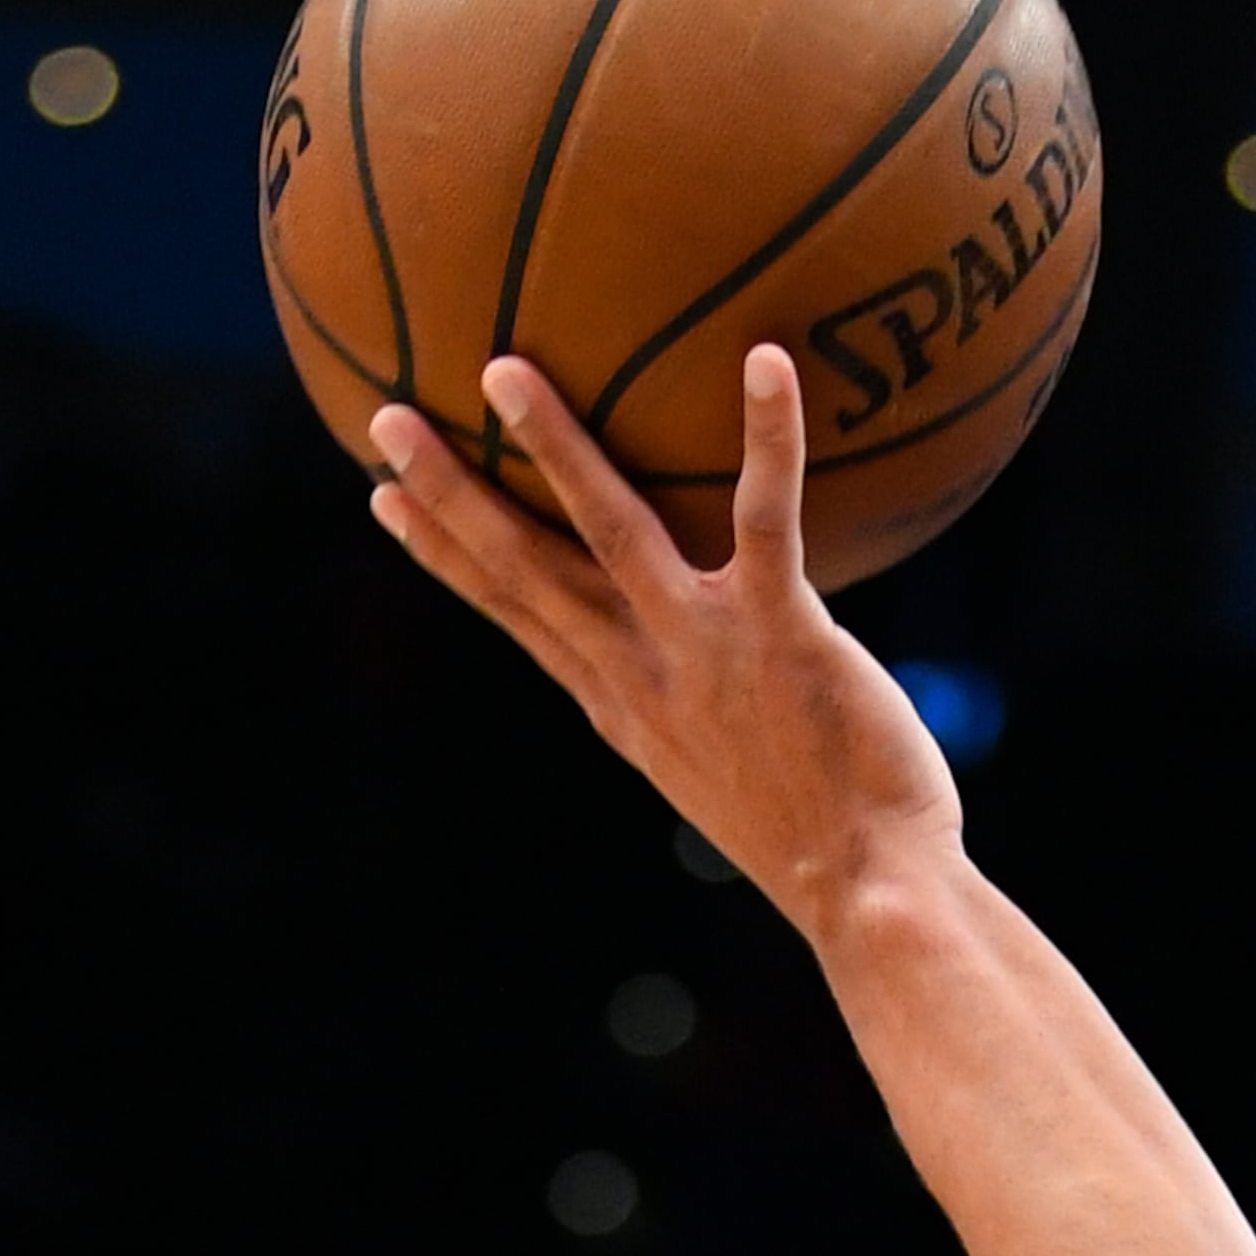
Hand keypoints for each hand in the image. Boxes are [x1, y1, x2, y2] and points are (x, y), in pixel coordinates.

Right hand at [362, 346, 959, 947]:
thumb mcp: (726, 770)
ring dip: (554, 451)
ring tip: (504, 373)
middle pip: (524, 567)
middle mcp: (643, 672)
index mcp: (621, 703)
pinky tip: (765, 360)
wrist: (871, 895)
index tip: (383, 498)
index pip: (513, 612)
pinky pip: (765, 518)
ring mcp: (704, 650)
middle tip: (385, 416)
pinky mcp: (780, 633)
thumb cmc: (823, 839)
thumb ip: (698, 702)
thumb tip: (704, 665)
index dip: (444, 552)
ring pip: (610, 532)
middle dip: (450, 492)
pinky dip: (768, 437)